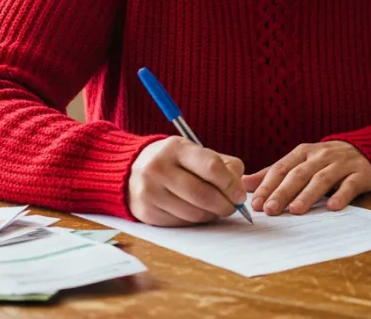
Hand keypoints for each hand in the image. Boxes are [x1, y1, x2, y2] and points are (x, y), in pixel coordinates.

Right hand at [127, 137, 246, 226]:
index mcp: (176, 148)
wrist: (131, 170)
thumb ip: (223, 165)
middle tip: (232, 207)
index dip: (230, 184)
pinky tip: (197, 211)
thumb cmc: (173, 161)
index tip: (239, 195)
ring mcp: (149, 191)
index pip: (211, 167)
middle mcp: (158, 168)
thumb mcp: (195, 152)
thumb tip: (238, 189)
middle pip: (203, 194)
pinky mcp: (146, 212)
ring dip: (211, 215)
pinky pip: (181, 222)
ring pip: (193, 212)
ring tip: (215, 208)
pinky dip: (195, 220)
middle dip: (224, 205)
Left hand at [243, 141, 370, 215]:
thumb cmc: (325, 161)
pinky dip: (341, 195)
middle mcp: (321, 156)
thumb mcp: (300, 162)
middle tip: (271, 210)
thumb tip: (245, 183)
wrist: (365, 150)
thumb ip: (274, 173)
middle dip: (283, 192)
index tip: (257, 203)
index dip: (268, 185)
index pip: (282, 168)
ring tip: (296, 210)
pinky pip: (350, 185)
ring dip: (308, 195)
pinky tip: (332, 207)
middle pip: (299, 174)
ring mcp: (341, 164)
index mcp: (303, 152)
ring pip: (322, 179)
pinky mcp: (360, 174)